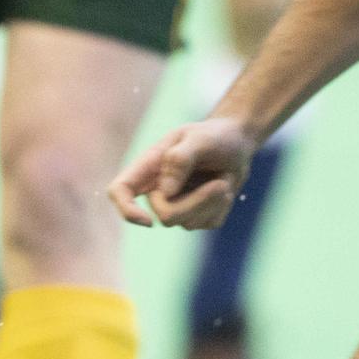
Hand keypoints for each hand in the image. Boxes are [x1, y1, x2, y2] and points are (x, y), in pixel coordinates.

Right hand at [108, 117, 257, 228]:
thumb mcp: (201, 138)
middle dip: (196, 202)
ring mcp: (177, 205)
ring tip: (223, 178)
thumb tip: (166, 192)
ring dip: (213, 201)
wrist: (238, 143)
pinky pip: (208, 222)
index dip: (127, 210)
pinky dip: (223, 205)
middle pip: (165, 215)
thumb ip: (180, 158)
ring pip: (187, 222)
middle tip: (221, 184)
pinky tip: (226, 186)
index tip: (148, 221)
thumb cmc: (216, 136)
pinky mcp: (197, 215)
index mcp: (149, 166)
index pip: (120, 191)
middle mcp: (159, 189)